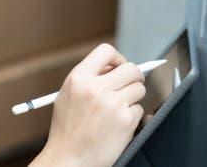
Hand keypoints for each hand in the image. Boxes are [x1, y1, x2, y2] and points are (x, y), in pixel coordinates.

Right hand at [30, 43, 145, 166]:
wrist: (68, 160)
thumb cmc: (67, 130)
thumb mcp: (67, 95)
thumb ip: (88, 78)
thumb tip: (115, 67)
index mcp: (78, 78)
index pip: (106, 51)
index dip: (117, 57)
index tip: (119, 66)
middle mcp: (96, 88)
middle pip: (131, 68)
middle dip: (133, 77)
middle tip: (130, 85)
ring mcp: (112, 104)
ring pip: (139, 88)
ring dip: (133, 97)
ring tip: (119, 109)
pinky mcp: (125, 120)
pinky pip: (139, 109)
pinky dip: (132, 116)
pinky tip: (118, 125)